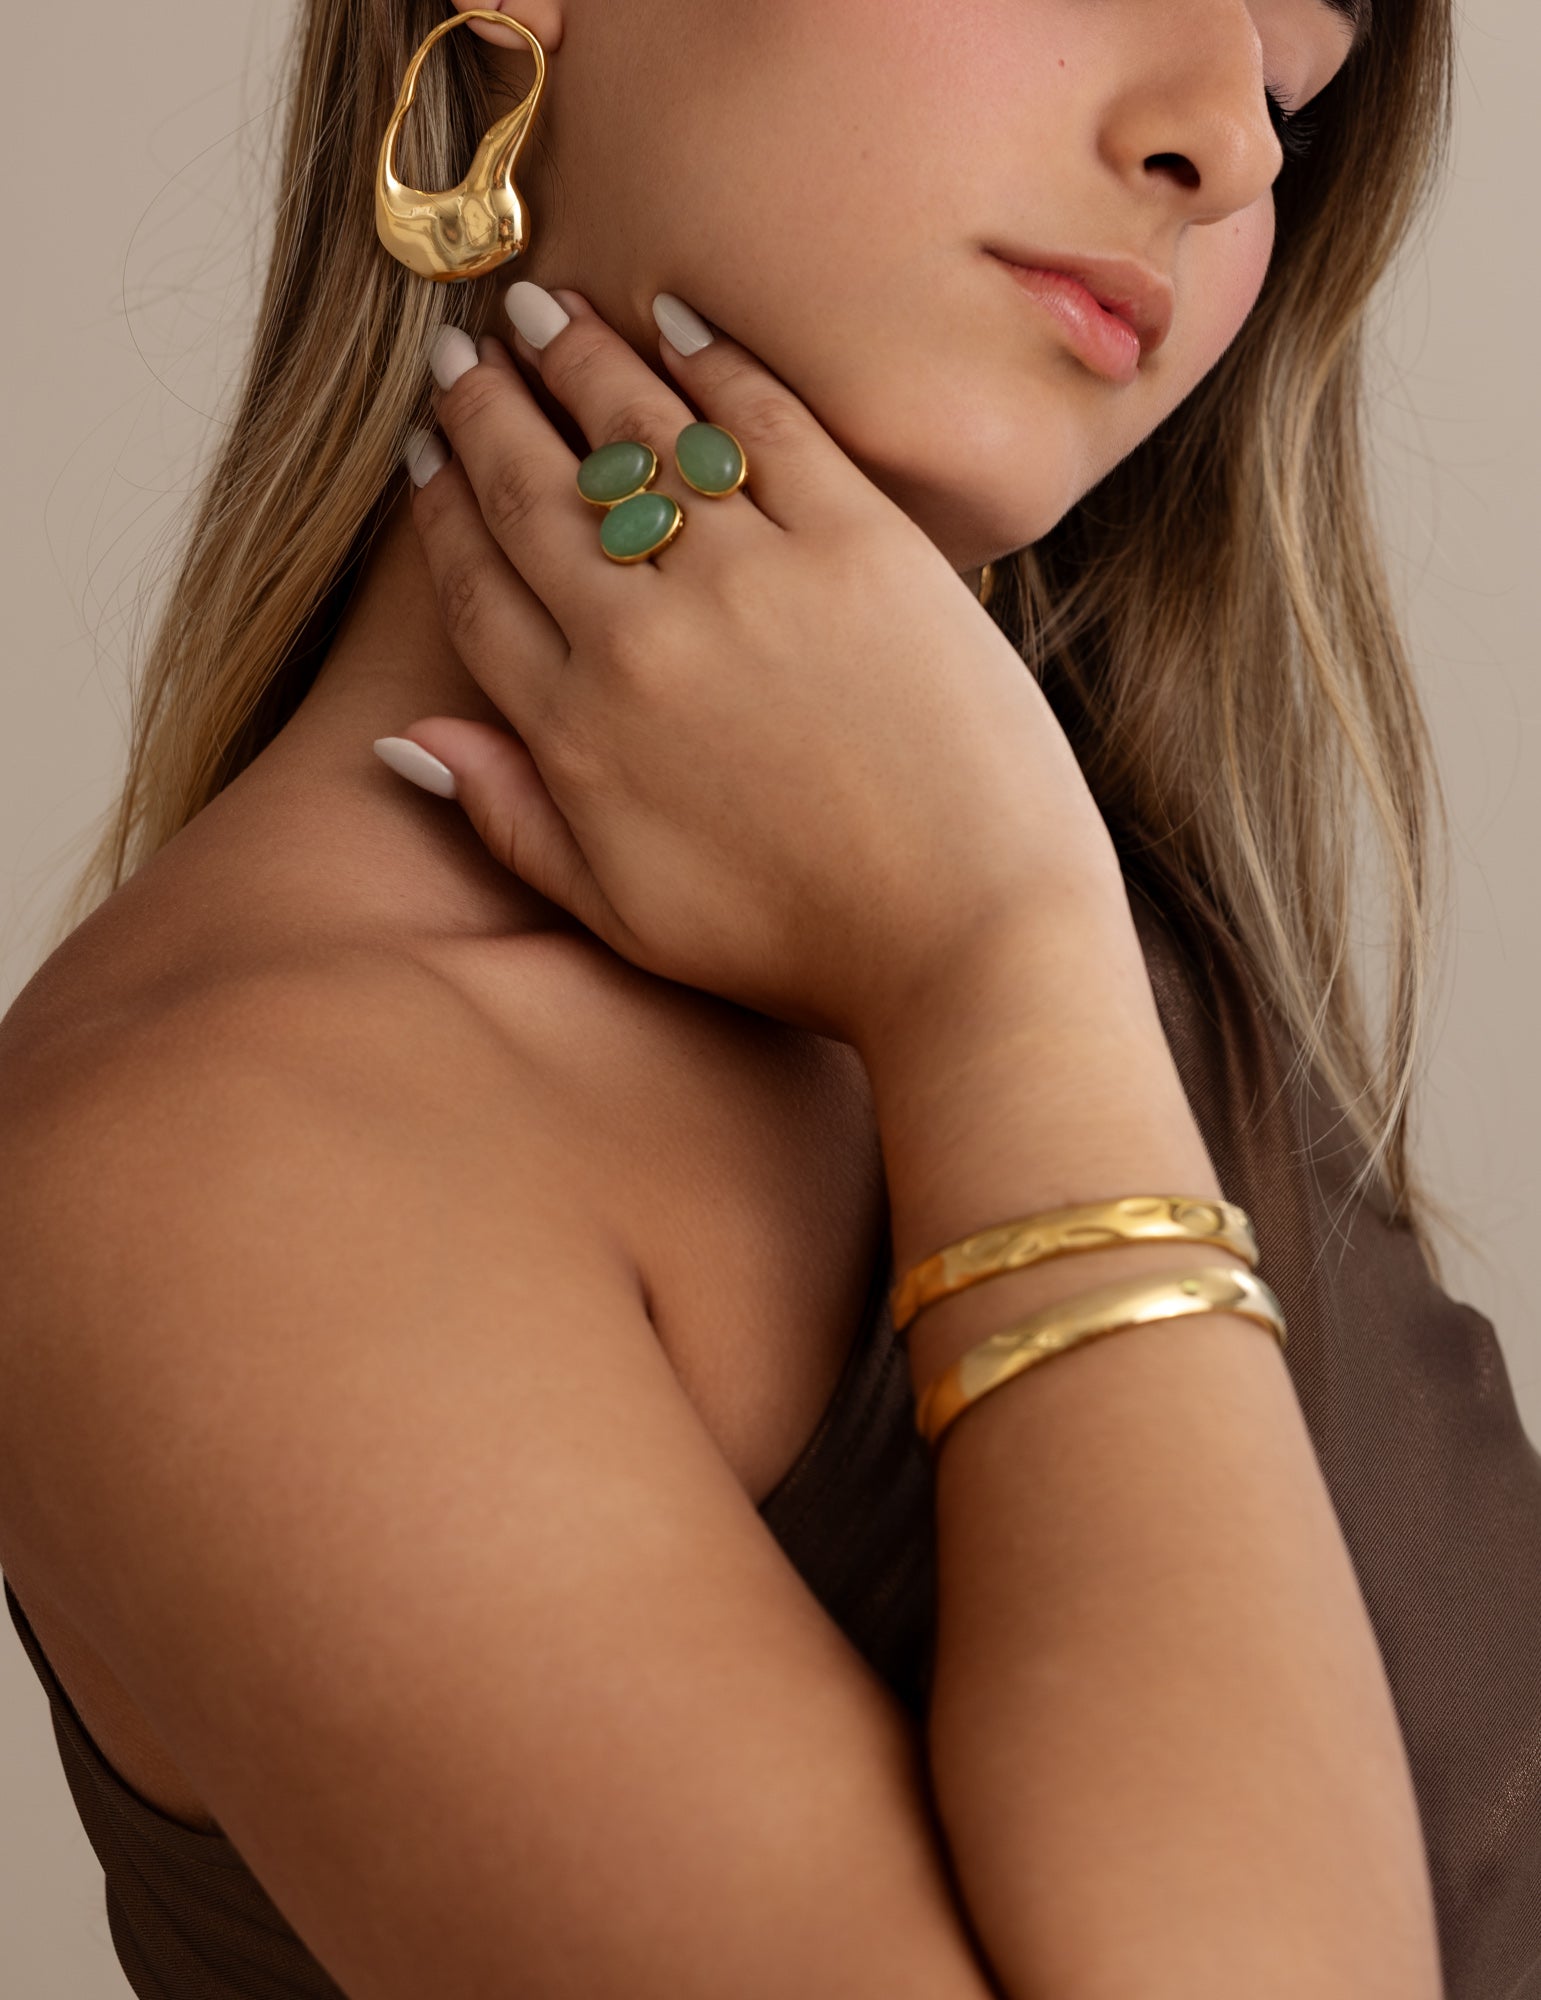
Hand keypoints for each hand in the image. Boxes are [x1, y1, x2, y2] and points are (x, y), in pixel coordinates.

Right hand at [392, 287, 1121, 1047]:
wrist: (970, 936)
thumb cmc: (801, 945)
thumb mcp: (627, 919)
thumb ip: (513, 822)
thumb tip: (405, 741)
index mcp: (577, 731)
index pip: (478, 587)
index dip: (441, 511)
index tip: (425, 455)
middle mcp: (642, 637)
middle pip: (535, 492)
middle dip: (485, 410)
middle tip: (461, 354)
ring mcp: (752, 578)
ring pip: (636, 435)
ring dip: (578, 360)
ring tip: (543, 312)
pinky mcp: (860, 543)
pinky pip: (765, 419)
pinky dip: (711, 357)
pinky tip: (673, 316)